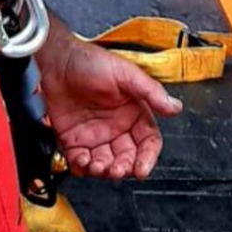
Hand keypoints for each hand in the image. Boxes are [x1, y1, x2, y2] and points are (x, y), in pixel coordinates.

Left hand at [38, 18, 181, 181]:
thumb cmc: (89, 61)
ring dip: (104, 171)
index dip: (147, 157)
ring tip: (98, 165)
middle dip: (124, 168)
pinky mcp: (73, 140)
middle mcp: (116, 126)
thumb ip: (150, 91)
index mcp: (133, 112)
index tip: (142, 169)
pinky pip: (81, 162)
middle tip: (117, 169)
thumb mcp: (125, 73)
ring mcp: (94, 135)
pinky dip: (82, 167)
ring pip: (105, 164)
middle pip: (127, 157)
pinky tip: (82, 160)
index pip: (148, 141)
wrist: (56, 61)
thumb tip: (174, 107)